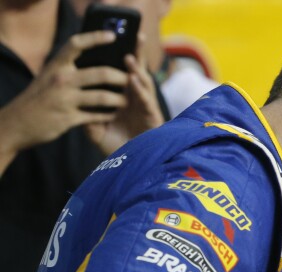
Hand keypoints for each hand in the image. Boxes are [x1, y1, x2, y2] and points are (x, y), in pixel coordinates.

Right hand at [0, 31, 128, 155]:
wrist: (18, 122)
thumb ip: (68, 68)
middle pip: (100, 73)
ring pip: (102, 97)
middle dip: (121, 77)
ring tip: (128, 100)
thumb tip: (94, 59)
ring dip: (119, 99)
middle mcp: (61, 79)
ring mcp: (65, 99)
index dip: (95, 38)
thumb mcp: (49, 76)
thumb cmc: (40, 97)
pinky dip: (108, 115)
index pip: (76, 44)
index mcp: (56, 65)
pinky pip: (96, 116)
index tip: (113, 36)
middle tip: (132, 80)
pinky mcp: (68, 118)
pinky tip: (114, 114)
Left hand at [86, 34, 164, 154]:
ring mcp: (146, 110)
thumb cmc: (117, 150)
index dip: (121, 59)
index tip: (114, 42)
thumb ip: (86, 114)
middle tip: (136, 35)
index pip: (123, 74)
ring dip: (137, 70)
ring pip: (143, 85)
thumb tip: (74, 99)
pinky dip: (140, 90)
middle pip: (137, 73)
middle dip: (137, 54)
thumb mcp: (95, 130)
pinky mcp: (153, 121)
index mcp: (124, 100)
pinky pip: (146, 102)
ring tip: (128, 56)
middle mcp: (137, 101)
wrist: (131, 171)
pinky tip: (133, 79)